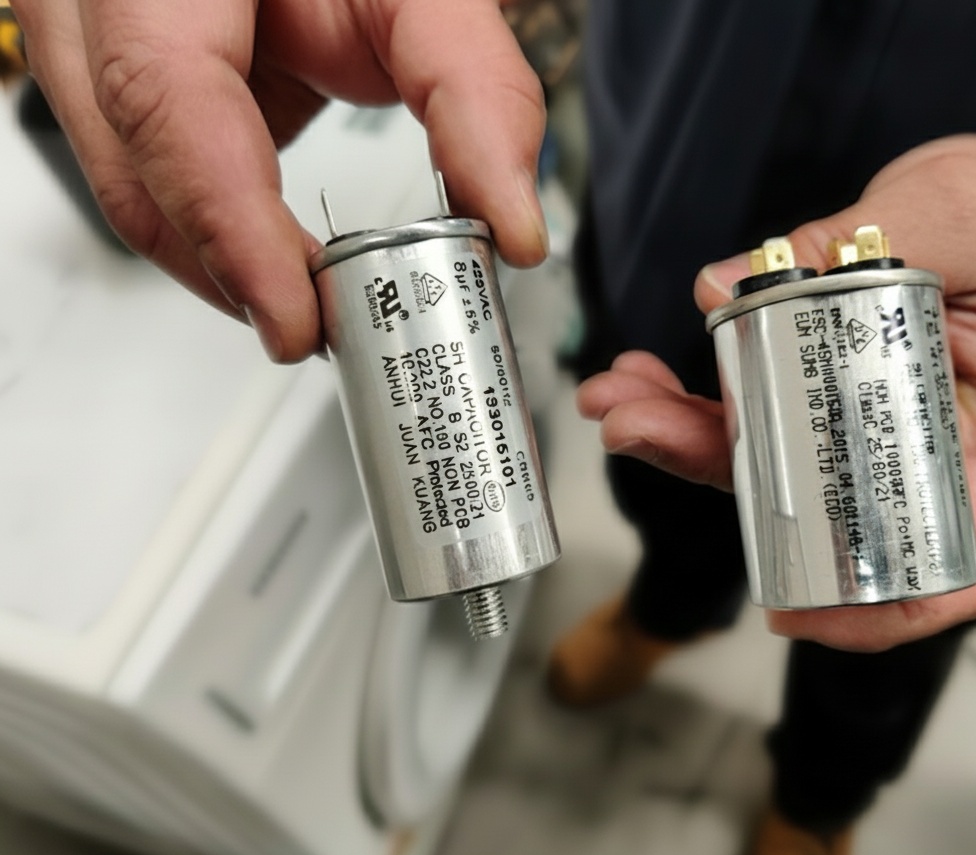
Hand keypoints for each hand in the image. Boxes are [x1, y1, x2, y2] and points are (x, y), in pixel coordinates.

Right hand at [11, 0, 546, 361]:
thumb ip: (471, 89)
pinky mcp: (113, 67)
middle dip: (228, 267)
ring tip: (309, 296)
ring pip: (123, 178)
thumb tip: (508, 221)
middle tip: (322, 326)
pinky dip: (214, 220)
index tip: (294, 319)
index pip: (161, 97)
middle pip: (128, 165)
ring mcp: (89, 29)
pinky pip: (142, 166)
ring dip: (217, 256)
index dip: (226, 227)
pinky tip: (274, 248)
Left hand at [578, 135, 975, 650]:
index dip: (872, 614)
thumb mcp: (972, 217)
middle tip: (635, 430)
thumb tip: (726, 284)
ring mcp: (860, 430)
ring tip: (615, 398)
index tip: (790, 609)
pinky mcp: (818, 392)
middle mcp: (917, 458)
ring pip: (767, 465)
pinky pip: (753, 409)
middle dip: (716, 478)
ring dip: (680, 436)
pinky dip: (692, 397)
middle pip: (817, 513)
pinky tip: (641, 374)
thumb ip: (865, 239)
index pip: (947, 571)